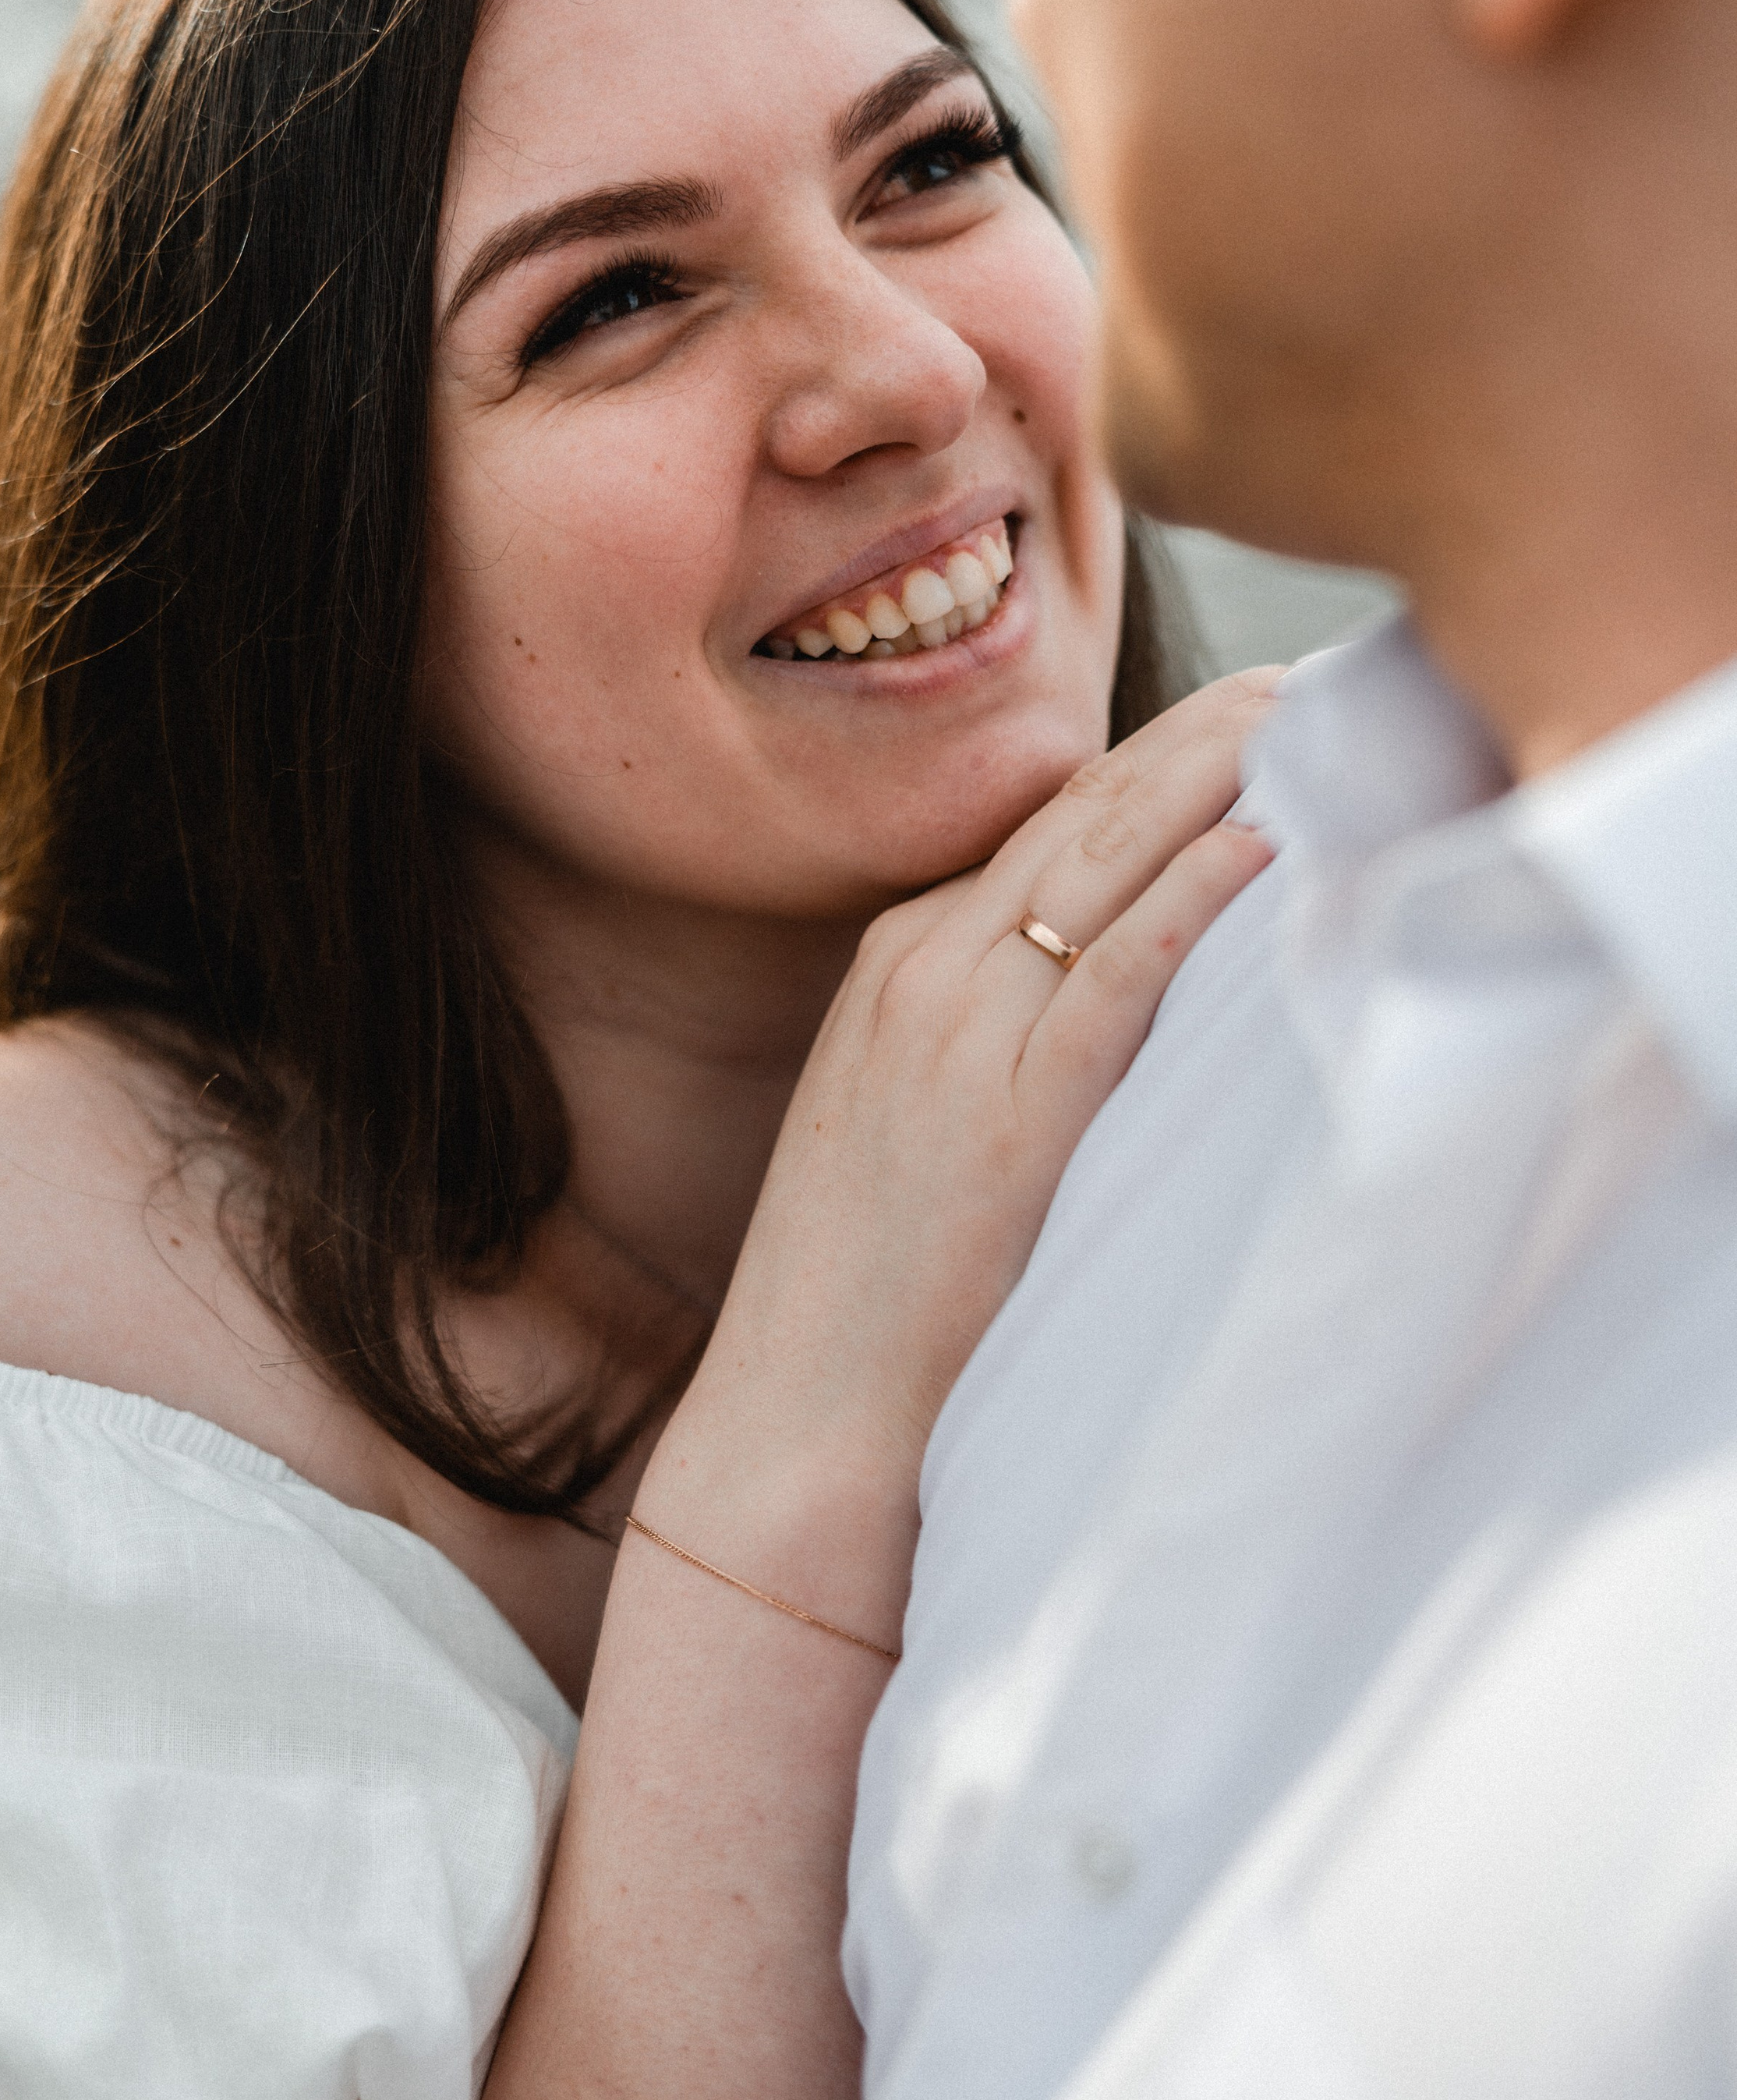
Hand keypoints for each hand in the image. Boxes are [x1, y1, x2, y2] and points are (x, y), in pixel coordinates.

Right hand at [641, 671, 1279, 1619]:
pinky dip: (1192, 897)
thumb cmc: (867, 1294)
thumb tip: (1100, 997)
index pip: (1041, 828)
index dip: (1147, 765)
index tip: (1236, 720)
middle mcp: (920, 971)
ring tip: (1301, 721)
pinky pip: (1115, 969)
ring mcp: (956, 1032)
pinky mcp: (1008, 1109)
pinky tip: (1264, 845)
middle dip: (1191, 738)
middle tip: (1293, 684)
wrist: (798, 1415)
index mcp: (895, 967)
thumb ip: (988, 1041)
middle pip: (1078, 814)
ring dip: (1209, 781)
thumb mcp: (912, 1125)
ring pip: (1100, 862)